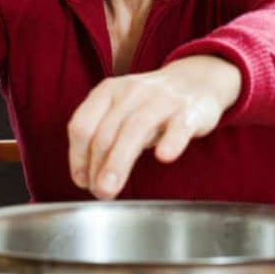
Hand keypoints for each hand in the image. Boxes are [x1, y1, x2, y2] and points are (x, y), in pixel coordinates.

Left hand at [67, 56, 241, 199]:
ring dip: (119, 162)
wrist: (197, 81)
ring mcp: (161, 100)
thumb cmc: (150, 105)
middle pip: (106, 132)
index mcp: (107, 92)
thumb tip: (86, 178)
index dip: (77, 157)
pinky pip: (179, 126)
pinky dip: (171, 141)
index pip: (82, 125)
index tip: (82, 181)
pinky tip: (164, 157)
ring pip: (135, 130)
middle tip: (98, 192)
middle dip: (98, 167)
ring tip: (111, 188)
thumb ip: (102, 139)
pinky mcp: (189, 110)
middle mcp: (131, 93)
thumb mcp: (120, 113)